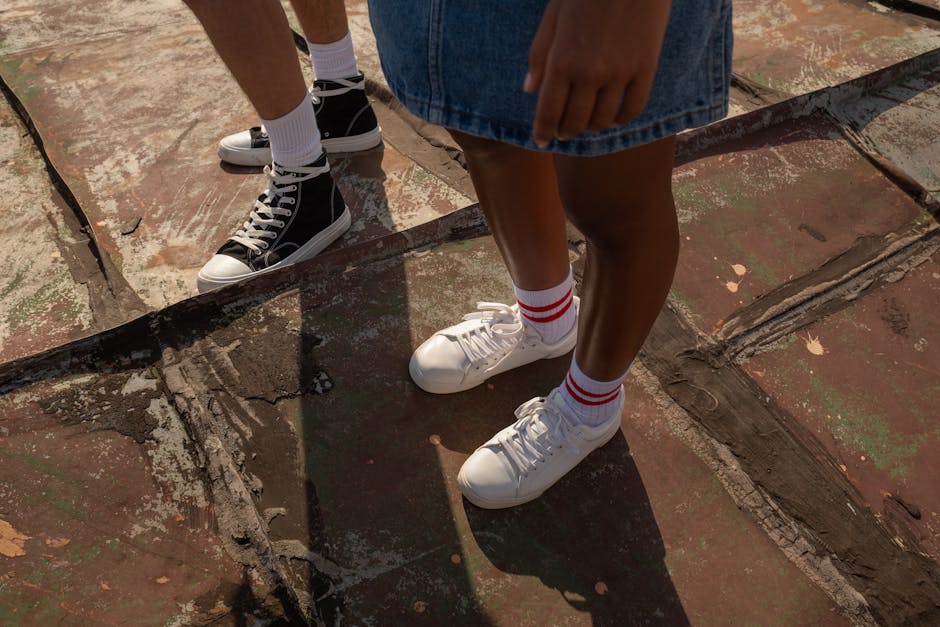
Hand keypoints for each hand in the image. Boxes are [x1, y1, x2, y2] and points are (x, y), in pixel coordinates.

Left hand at [525, 0, 671, 146]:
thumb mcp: (554, 16)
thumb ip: (539, 54)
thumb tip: (528, 89)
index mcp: (561, 61)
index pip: (548, 112)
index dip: (543, 132)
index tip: (542, 141)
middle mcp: (589, 74)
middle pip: (575, 122)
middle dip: (565, 132)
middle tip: (563, 133)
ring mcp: (620, 73)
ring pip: (602, 120)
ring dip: (591, 128)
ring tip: (587, 124)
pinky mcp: (646, 69)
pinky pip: (632, 109)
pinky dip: (620, 120)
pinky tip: (612, 117)